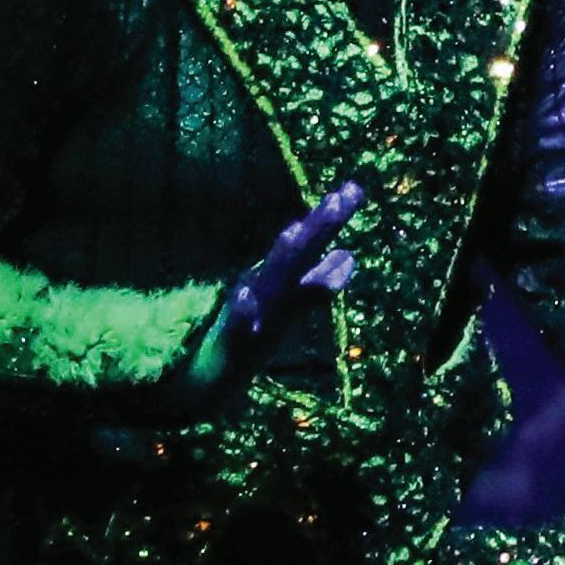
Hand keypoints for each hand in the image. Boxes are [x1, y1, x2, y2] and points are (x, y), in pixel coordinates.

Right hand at [180, 181, 360, 398]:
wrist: (210, 376)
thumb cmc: (254, 330)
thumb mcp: (291, 303)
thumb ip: (319, 278)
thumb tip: (348, 254)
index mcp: (284, 279)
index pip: (313, 242)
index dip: (332, 218)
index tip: (353, 188)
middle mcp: (269, 288)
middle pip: (298, 254)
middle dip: (318, 228)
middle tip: (339, 199)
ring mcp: (249, 312)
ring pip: (270, 281)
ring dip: (282, 258)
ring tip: (295, 232)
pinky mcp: (231, 341)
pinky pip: (236, 323)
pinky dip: (241, 309)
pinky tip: (244, 295)